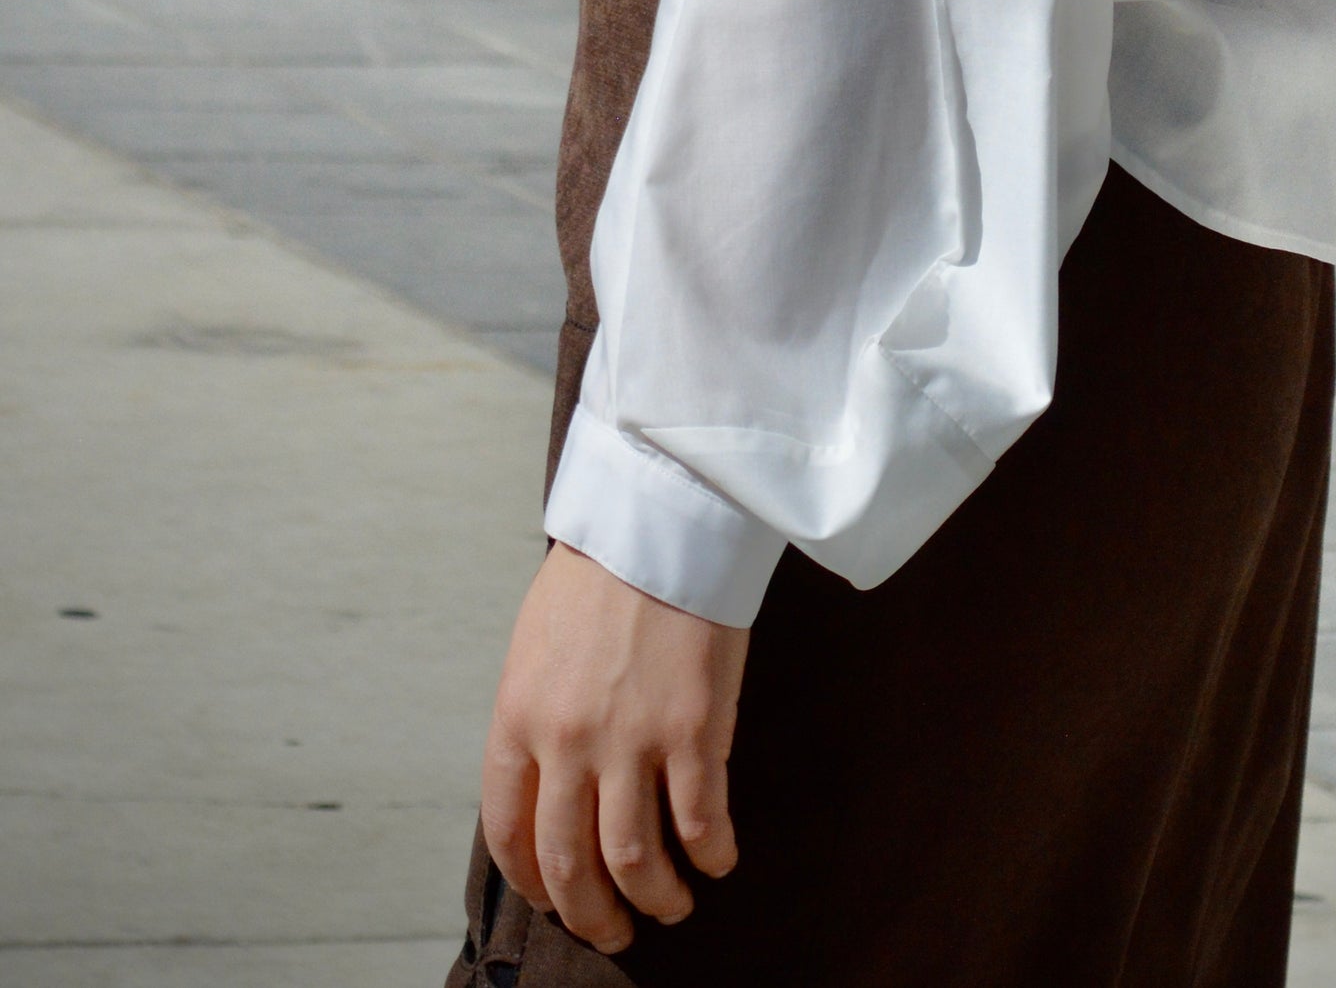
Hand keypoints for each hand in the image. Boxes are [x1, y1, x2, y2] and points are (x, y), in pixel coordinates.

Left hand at [482, 542, 750, 949]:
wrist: (659, 513)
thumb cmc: (599, 573)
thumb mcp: (535, 646)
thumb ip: (534, 719)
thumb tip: (545, 788)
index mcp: (518, 718)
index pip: (510, 833)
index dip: (535, 883)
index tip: (556, 901)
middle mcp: (566, 741)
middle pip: (570, 865)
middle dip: (593, 915)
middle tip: (614, 932)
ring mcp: (631, 740)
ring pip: (635, 863)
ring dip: (655, 900)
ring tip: (671, 907)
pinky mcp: (694, 729)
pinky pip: (700, 824)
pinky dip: (710, 856)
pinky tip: (718, 861)